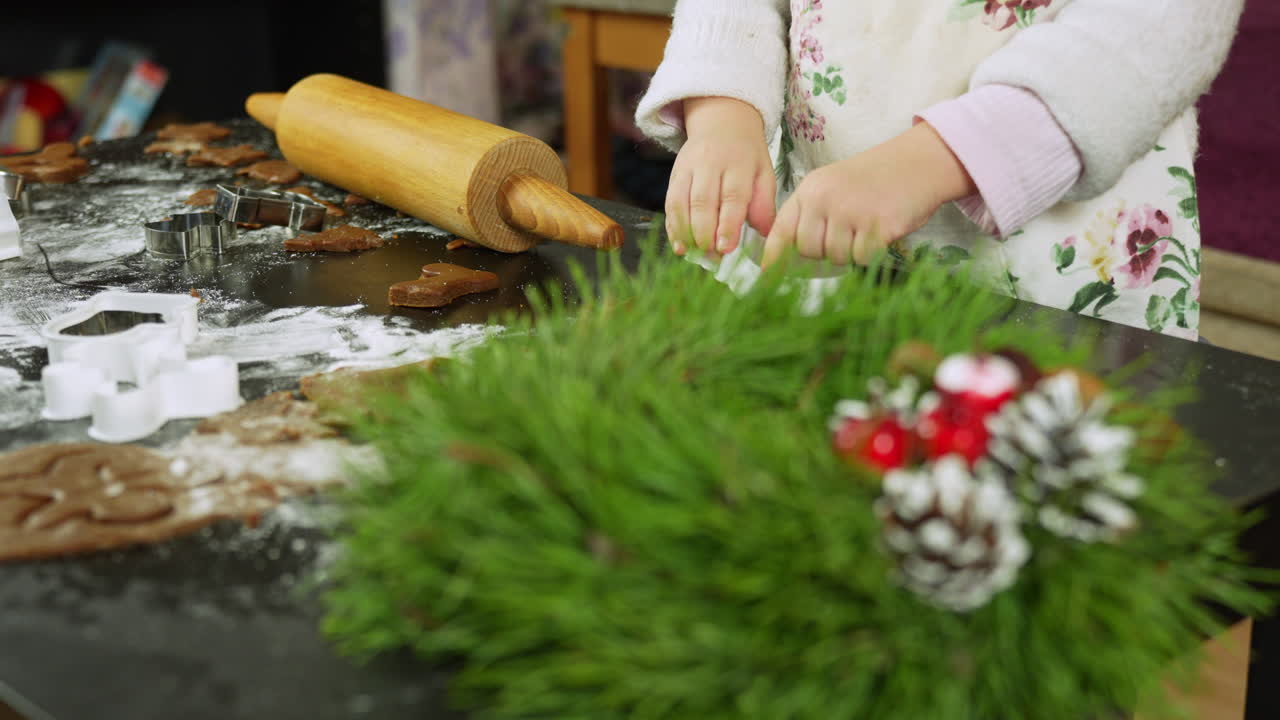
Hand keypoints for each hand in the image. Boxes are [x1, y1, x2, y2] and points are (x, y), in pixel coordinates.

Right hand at [665, 97, 776, 256]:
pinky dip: (672, 226)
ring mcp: (689, 168)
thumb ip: (764, 203)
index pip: (732, 197)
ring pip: (682, 202)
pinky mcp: (675, 174)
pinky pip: (670, 202)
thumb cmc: (746, 155)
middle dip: (705, 232)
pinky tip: (679, 244)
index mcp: (738, 164)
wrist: (722, 120)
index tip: (726, 248)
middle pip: (703, 201)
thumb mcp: (763, 172)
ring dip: (686, 231)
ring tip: (693, 253)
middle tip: (711, 255)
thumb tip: (766, 234)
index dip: (728, 225)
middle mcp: (711, 164)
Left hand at [761, 122, 976, 266]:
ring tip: (864, 229)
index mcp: (810, 189)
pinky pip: (862, 257)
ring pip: (835, 256)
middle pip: (808, 250)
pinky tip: (879, 231)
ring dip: (849, 252)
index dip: (774, 256)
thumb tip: (786, 253)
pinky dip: (870, 252)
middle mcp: (825, 199)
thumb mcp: (832, 186)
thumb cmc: (873, 179)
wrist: (917, 162)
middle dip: (823, 252)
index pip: (781, 230)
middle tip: (844, 236)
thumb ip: (809, 213)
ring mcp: (850, 212)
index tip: (768, 274)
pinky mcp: (876, 225)